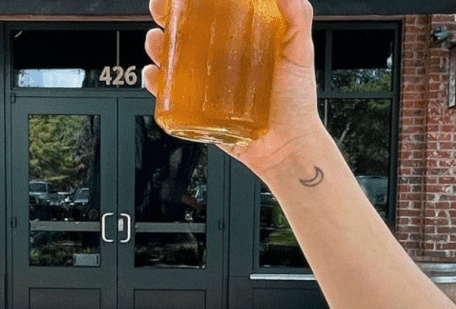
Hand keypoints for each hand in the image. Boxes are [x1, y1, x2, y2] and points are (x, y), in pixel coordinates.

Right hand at [142, 0, 321, 175]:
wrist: (287, 147)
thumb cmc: (296, 103)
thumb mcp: (300, 51)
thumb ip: (298, 18)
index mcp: (238, 41)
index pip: (208, 14)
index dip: (189, 3)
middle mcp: (218, 62)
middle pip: (182, 34)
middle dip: (164, 19)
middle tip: (161, 12)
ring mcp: (205, 88)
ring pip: (171, 62)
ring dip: (156, 48)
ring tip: (157, 43)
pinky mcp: (197, 113)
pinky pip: (169, 97)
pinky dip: (155, 84)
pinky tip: (155, 75)